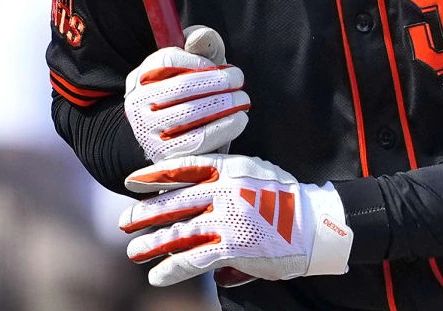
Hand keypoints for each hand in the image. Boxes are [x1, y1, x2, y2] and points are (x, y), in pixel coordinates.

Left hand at [119, 154, 352, 286]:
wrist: (317, 224)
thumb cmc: (289, 200)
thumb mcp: (258, 173)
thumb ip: (229, 178)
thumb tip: (206, 194)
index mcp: (231, 167)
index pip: (184, 167)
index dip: (155, 174)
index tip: (133, 181)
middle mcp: (225, 189)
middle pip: (174, 200)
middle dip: (146, 212)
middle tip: (125, 220)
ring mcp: (227, 218)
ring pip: (178, 231)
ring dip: (152, 242)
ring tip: (133, 251)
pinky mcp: (233, 246)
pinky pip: (193, 259)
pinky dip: (171, 268)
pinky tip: (157, 275)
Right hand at [125, 26, 249, 162]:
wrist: (175, 140)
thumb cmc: (192, 93)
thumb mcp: (196, 66)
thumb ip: (201, 46)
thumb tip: (200, 37)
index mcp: (141, 76)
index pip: (167, 60)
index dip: (197, 60)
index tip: (217, 64)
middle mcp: (137, 103)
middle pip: (181, 88)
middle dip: (217, 81)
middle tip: (239, 79)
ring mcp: (147, 132)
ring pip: (190, 114)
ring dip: (224, 103)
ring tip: (243, 99)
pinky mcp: (164, 156)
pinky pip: (198, 140)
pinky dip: (224, 127)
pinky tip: (240, 119)